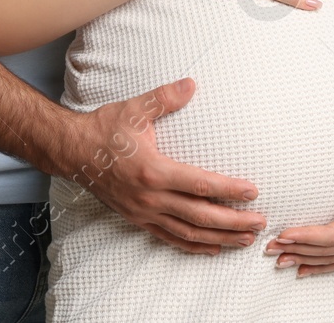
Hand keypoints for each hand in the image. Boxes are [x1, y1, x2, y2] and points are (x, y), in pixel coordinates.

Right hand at [61, 77, 267, 253]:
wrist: (73, 151)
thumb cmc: (104, 130)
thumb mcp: (134, 109)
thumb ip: (165, 98)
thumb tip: (191, 84)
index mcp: (153, 170)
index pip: (200, 184)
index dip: (229, 190)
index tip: (253, 192)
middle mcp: (150, 197)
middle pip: (200, 216)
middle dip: (233, 222)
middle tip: (260, 222)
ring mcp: (144, 212)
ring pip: (189, 232)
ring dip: (219, 238)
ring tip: (245, 239)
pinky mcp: (138, 219)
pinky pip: (170, 238)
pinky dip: (194, 246)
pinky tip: (212, 248)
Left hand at [263, 155, 333, 276]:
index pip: (333, 235)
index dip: (308, 236)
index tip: (285, 233)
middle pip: (326, 250)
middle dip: (297, 250)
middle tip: (269, 247)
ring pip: (330, 258)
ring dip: (304, 259)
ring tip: (278, 259)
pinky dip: (320, 266)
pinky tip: (303, 269)